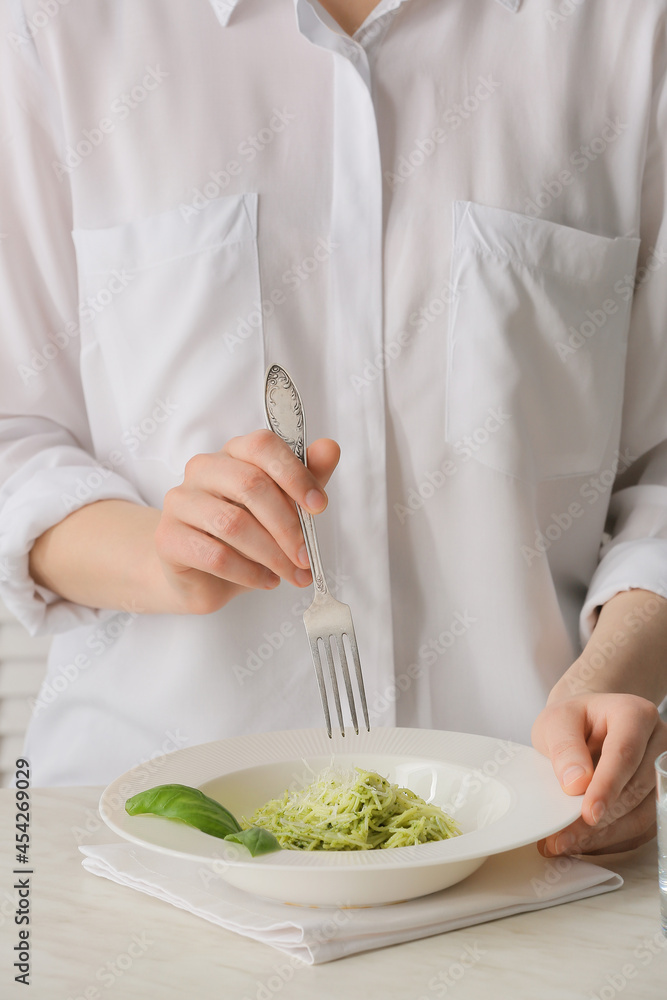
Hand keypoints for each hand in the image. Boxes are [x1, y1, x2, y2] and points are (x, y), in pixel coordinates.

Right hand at [154, 430, 339, 613]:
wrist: (201, 574)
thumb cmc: (246, 534)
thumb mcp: (283, 505)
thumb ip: (307, 477)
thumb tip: (330, 448)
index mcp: (233, 453)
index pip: (262, 445)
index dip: (294, 474)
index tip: (319, 506)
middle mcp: (202, 469)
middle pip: (250, 485)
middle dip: (287, 525)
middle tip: (306, 555)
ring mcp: (180, 502)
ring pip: (232, 524)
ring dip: (271, 554)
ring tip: (291, 573)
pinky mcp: (167, 538)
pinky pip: (215, 555)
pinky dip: (249, 573)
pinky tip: (265, 580)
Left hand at [532, 692, 666, 855]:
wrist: (585, 724)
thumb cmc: (572, 720)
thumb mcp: (556, 722)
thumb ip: (564, 748)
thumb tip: (576, 784)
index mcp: (635, 714)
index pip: (625, 754)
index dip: (608, 786)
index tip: (589, 813)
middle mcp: (657, 742)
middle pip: (636, 788)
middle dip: (600, 819)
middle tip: (562, 838)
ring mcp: (662, 774)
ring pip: (642, 815)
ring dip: (604, 835)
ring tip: (565, 844)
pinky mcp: (656, 799)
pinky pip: (640, 828)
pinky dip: (611, 840)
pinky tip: (583, 844)